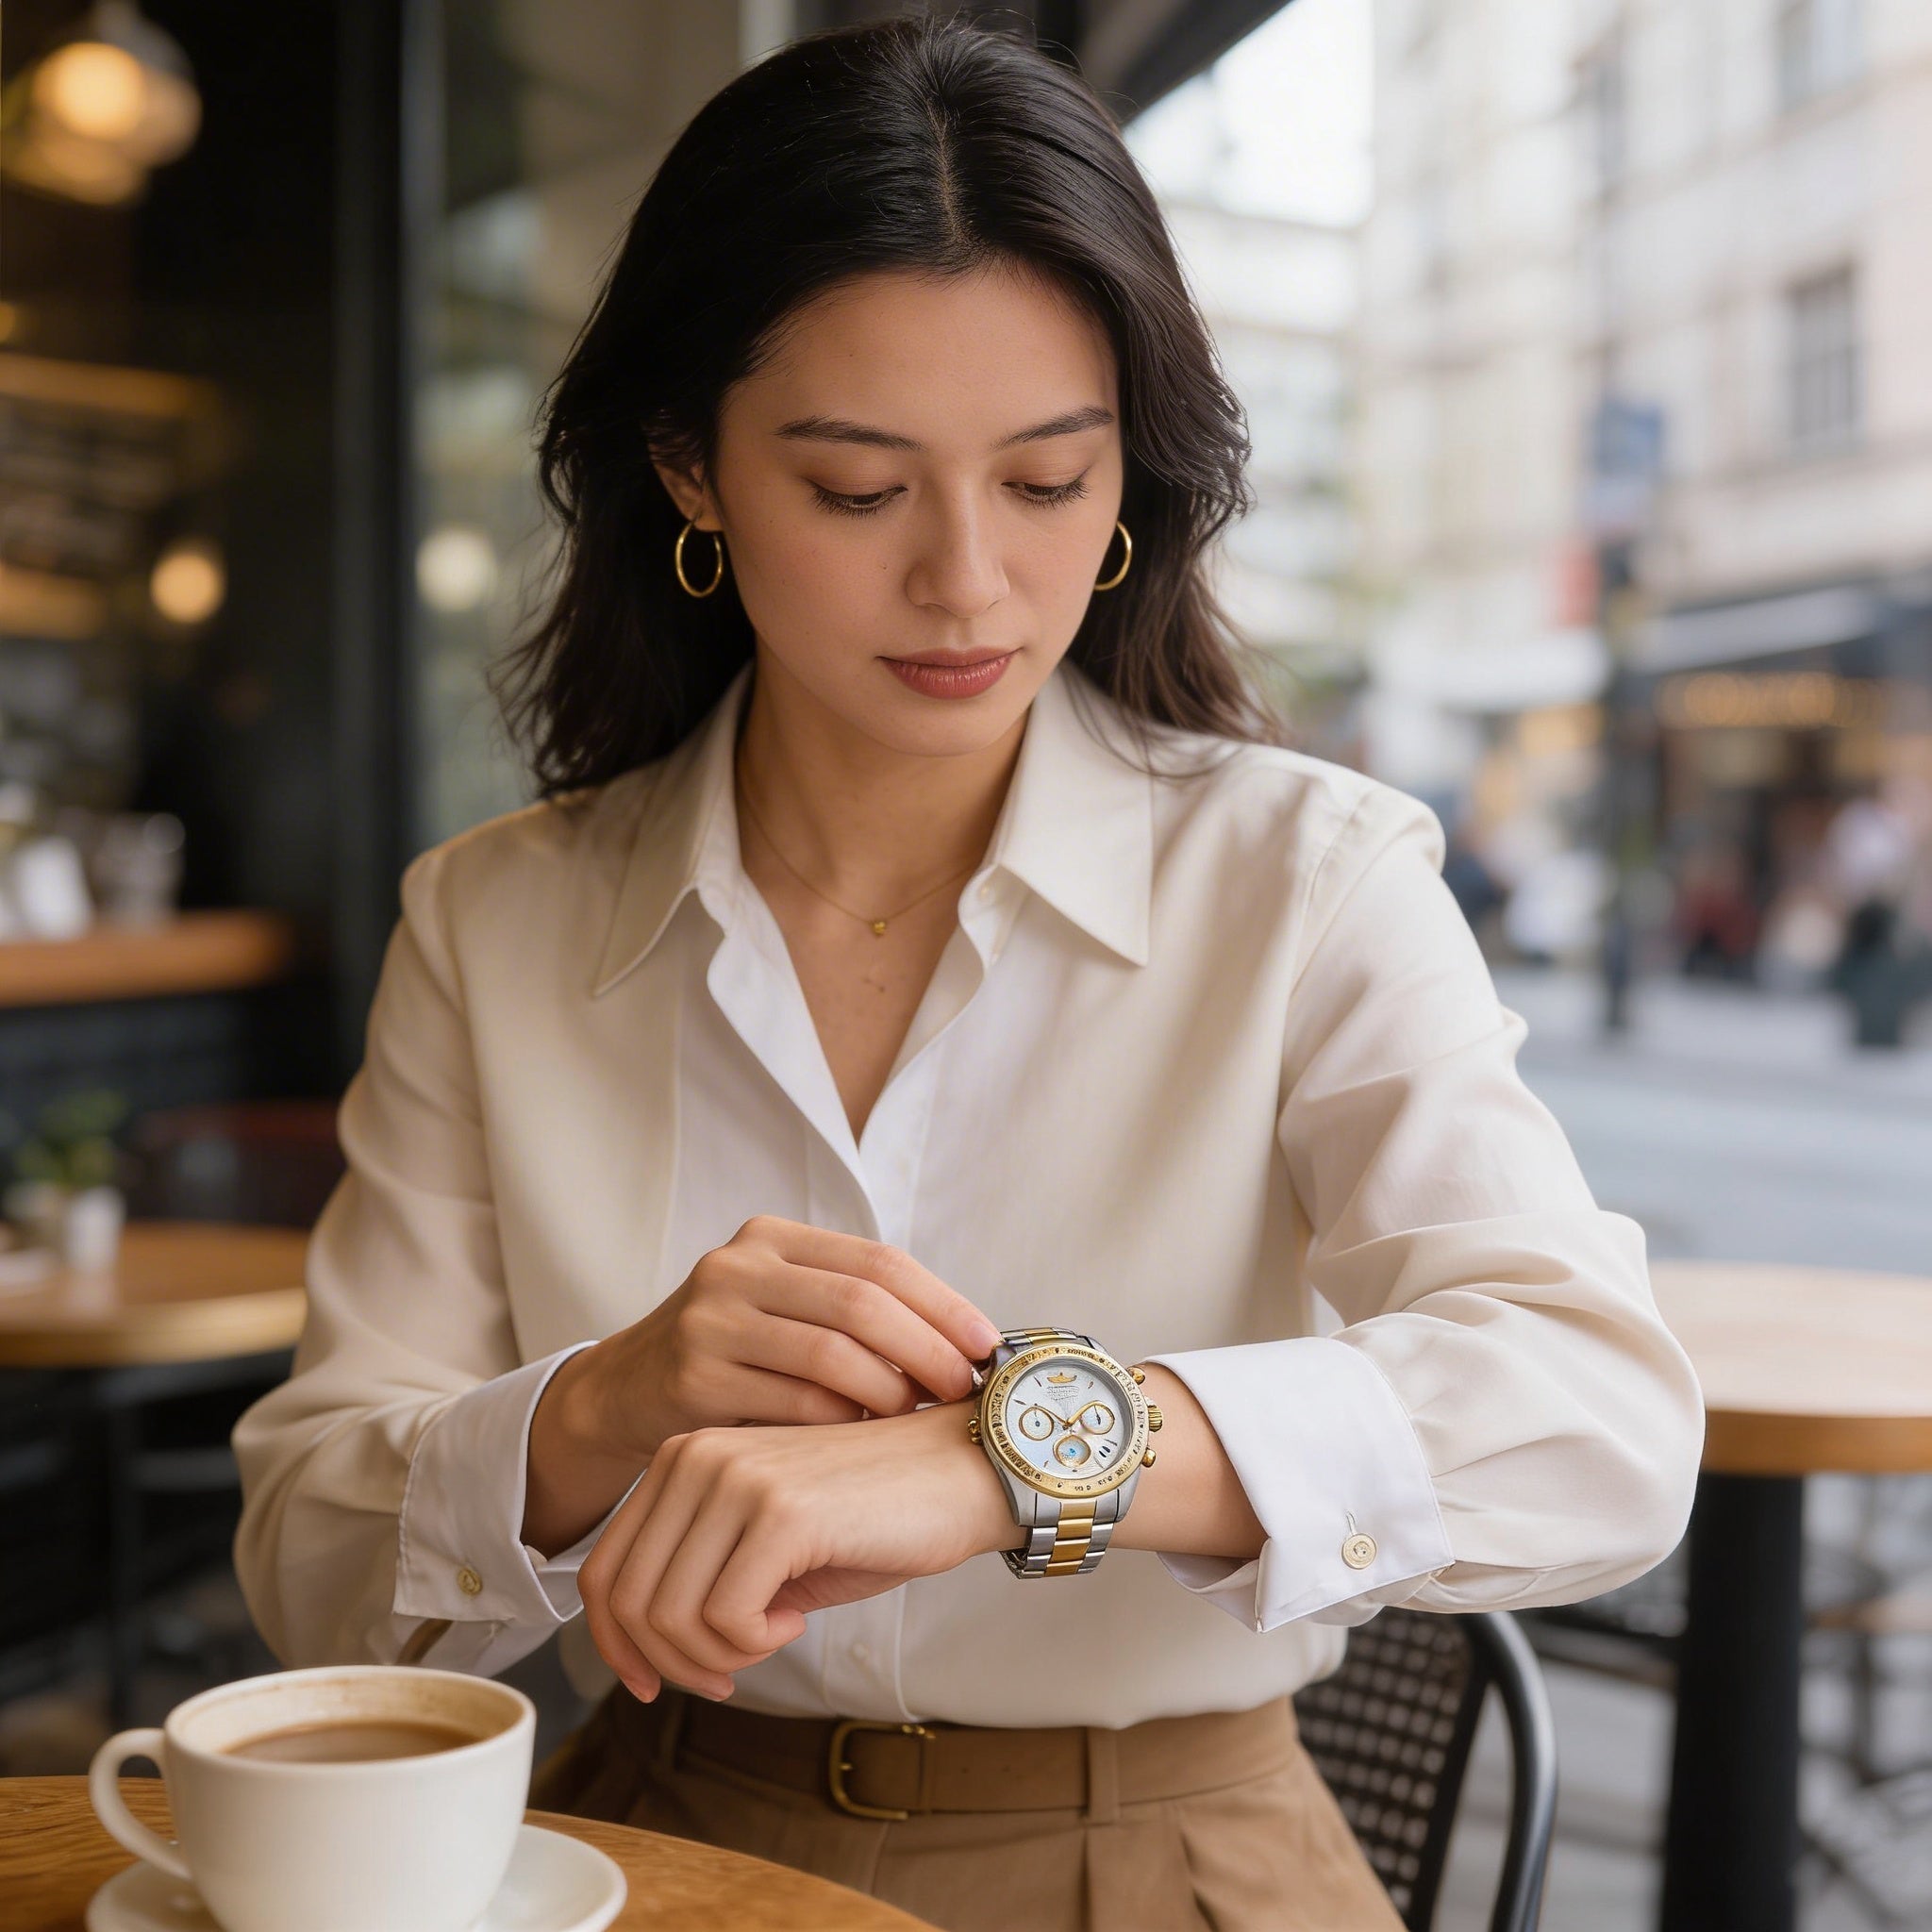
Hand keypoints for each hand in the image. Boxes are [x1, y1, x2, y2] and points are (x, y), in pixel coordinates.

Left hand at [577, 1399, 1017, 1701]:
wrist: (963, 1474)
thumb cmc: (874, 1515)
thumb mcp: (764, 1542)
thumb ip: (698, 1573)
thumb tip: (638, 1649)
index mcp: (684, 1458)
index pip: (603, 1571)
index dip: (618, 1646)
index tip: (655, 1683)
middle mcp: (696, 1457)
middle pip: (626, 1602)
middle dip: (673, 1664)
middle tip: (731, 1674)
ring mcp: (735, 1478)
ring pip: (670, 1617)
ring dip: (719, 1656)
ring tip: (775, 1632)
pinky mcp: (780, 1511)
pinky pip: (725, 1619)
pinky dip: (756, 1643)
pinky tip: (798, 1616)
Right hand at [585, 1217, 997, 1455]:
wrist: (625, 1391)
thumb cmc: (735, 1355)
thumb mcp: (784, 1308)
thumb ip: (853, 1310)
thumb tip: (967, 1343)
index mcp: (773, 1238)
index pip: (878, 1260)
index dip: (941, 1303)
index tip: (985, 1345)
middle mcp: (738, 1266)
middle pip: (860, 1303)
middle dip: (926, 1348)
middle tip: (964, 1389)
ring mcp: (710, 1320)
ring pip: (829, 1355)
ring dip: (889, 1393)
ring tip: (919, 1417)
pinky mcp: (692, 1378)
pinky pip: (791, 1406)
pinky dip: (841, 1426)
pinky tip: (865, 1443)